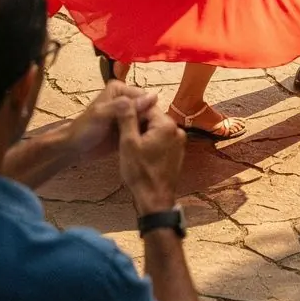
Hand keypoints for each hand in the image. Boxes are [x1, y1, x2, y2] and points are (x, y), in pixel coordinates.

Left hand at [66, 81, 158, 162]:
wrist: (74, 148)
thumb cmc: (84, 128)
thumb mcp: (101, 115)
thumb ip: (122, 106)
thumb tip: (150, 97)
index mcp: (119, 89)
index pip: (144, 96)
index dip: (149, 110)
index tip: (151, 126)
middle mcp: (125, 99)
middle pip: (147, 108)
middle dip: (149, 121)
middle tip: (149, 137)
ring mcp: (127, 114)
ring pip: (146, 119)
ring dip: (147, 130)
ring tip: (147, 142)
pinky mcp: (128, 127)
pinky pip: (141, 130)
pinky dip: (143, 136)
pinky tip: (143, 145)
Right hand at [114, 95, 185, 215]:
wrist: (154, 200)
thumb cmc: (140, 173)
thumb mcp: (128, 143)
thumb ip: (127, 118)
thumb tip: (126, 99)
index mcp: (166, 124)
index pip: (146, 106)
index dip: (131, 112)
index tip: (120, 122)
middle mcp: (177, 130)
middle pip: (153, 117)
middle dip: (138, 124)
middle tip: (124, 136)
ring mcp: (179, 142)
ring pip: (157, 129)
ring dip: (144, 134)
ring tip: (131, 146)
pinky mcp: (178, 152)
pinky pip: (162, 140)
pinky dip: (152, 142)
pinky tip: (141, 153)